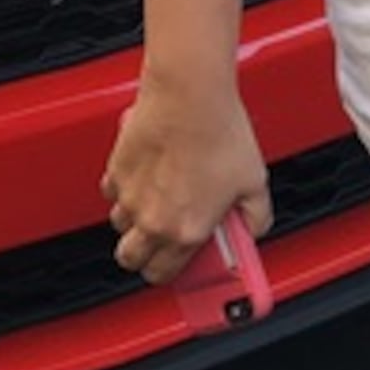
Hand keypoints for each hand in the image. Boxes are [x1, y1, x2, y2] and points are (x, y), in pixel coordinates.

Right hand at [103, 78, 272, 283]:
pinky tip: (145, 175)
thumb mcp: (255, 182)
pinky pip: (112, 192)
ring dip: (135, 220)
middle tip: (161, 238)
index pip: (163, 275)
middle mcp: (153, 220)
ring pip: (121, 225)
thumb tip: (253, 229)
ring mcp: (130, 196)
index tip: (178, 262)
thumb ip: (256, 216)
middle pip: (131, 259)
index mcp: (187, 231)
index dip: (170, 271)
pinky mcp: (117, 170)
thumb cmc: (221, 133)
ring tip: (157, 200)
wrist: (190, 95)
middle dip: (144, 253)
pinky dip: (123, 189)